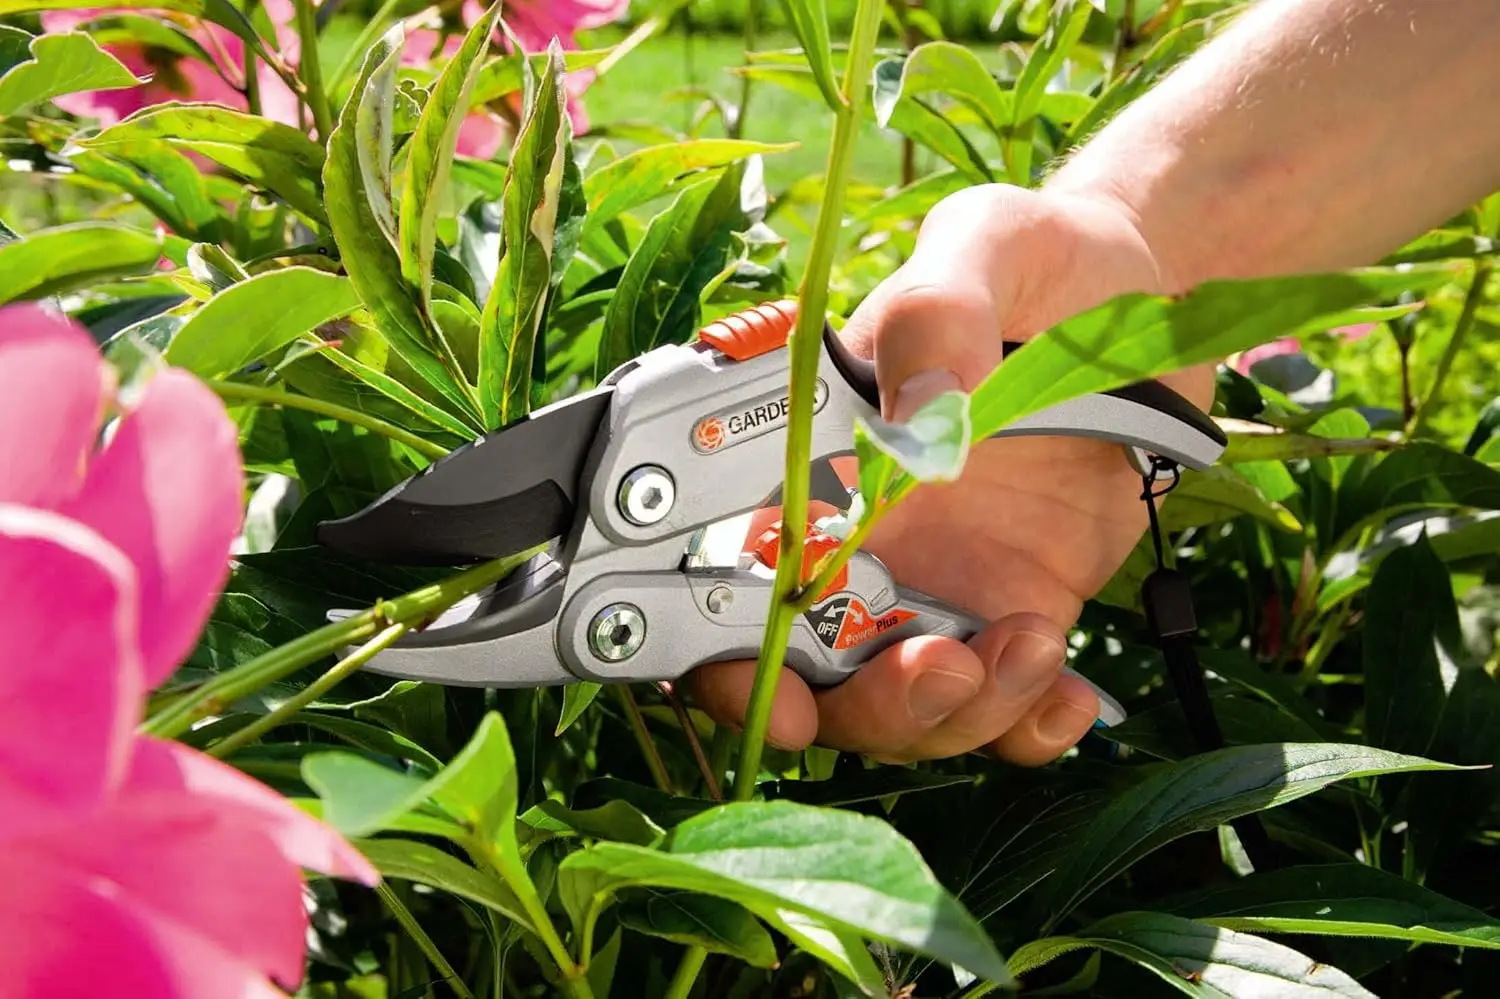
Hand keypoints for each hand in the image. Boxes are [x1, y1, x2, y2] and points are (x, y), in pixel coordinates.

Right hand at [686, 183, 1216, 765]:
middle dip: (870, 707)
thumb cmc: (1043, 260)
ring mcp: (938, 583)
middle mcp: (860, 538)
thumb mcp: (985, 249)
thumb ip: (938, 313)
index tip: (786, 699)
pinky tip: (1070, 694)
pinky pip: (1003, 708)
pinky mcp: (1016, 609)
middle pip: (818, 677)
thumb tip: (916, 418)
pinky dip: (1029, 728)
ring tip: (1033, 644)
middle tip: (941, 665)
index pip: (730, 579)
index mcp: (812, 460)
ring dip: (962, 712)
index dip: (730, 662)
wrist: (1146, 298)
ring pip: (911, 709)